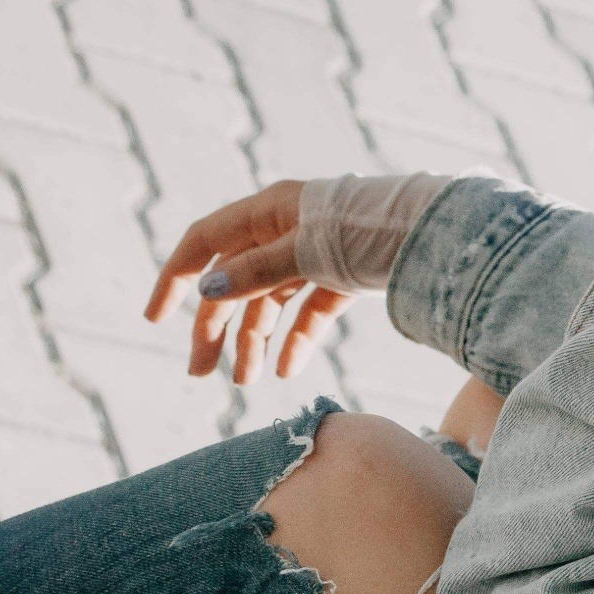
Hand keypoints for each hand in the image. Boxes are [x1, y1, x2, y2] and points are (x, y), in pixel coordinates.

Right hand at [142, 179, 355, 384]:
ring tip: (249, 382)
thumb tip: (207, 288)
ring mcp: (315, 254)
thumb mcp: (306, 251)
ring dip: (257, 341)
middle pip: (235, 281)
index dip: (175, 278)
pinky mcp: (344, 277)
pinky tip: (289, 370)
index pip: (203, 242)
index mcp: (267, 211)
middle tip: (201, 374)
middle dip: (216, 328)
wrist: (438, 233)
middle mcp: (285, 229)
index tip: (154, 319)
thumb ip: (257, 270)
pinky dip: (298, 338)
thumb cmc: (371, 230)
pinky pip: (310, 310)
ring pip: (272, 301)